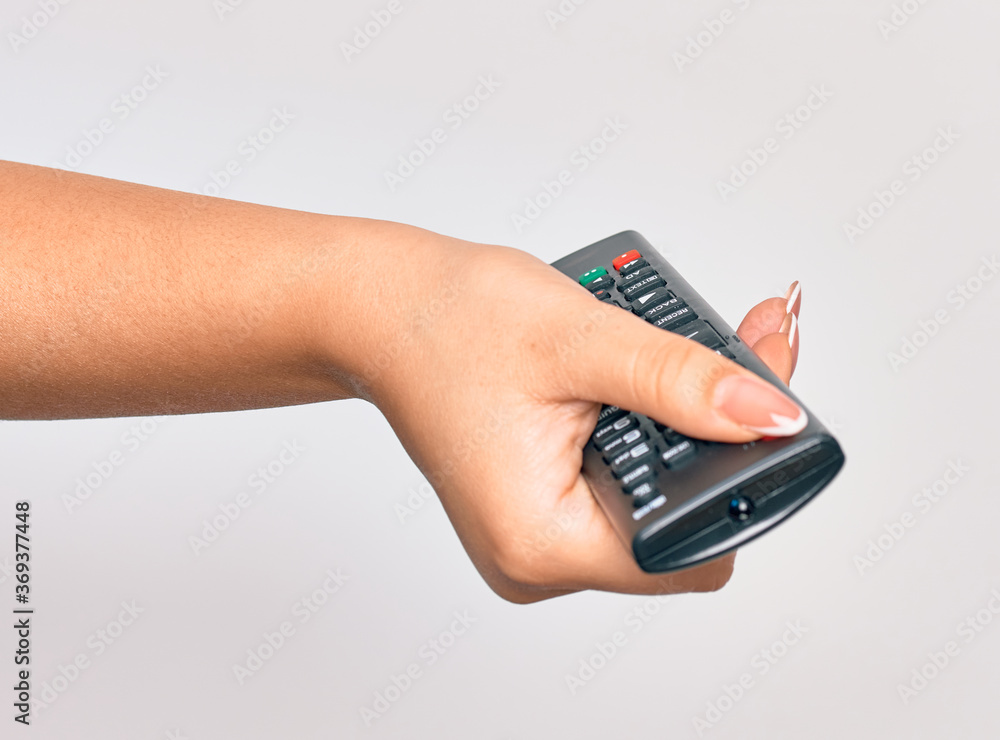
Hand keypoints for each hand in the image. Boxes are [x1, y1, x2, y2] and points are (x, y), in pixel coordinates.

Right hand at [363, 235, 804, 602]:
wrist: (380, 313)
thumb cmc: (445, 324)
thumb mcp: (578, 342)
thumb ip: (681, 382)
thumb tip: (772, 417)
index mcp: (542, 542)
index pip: (693, 551)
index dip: (744, 482)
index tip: (767, 407)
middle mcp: (539, 560)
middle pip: (683, 525)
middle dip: (722, 440)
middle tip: (746, 350)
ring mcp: (540, 539)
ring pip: (659, 502)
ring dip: (690, 429)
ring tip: (694, 354)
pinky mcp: (543, 509)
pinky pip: (627, 487)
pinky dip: (654, 432)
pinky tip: (656, 380)